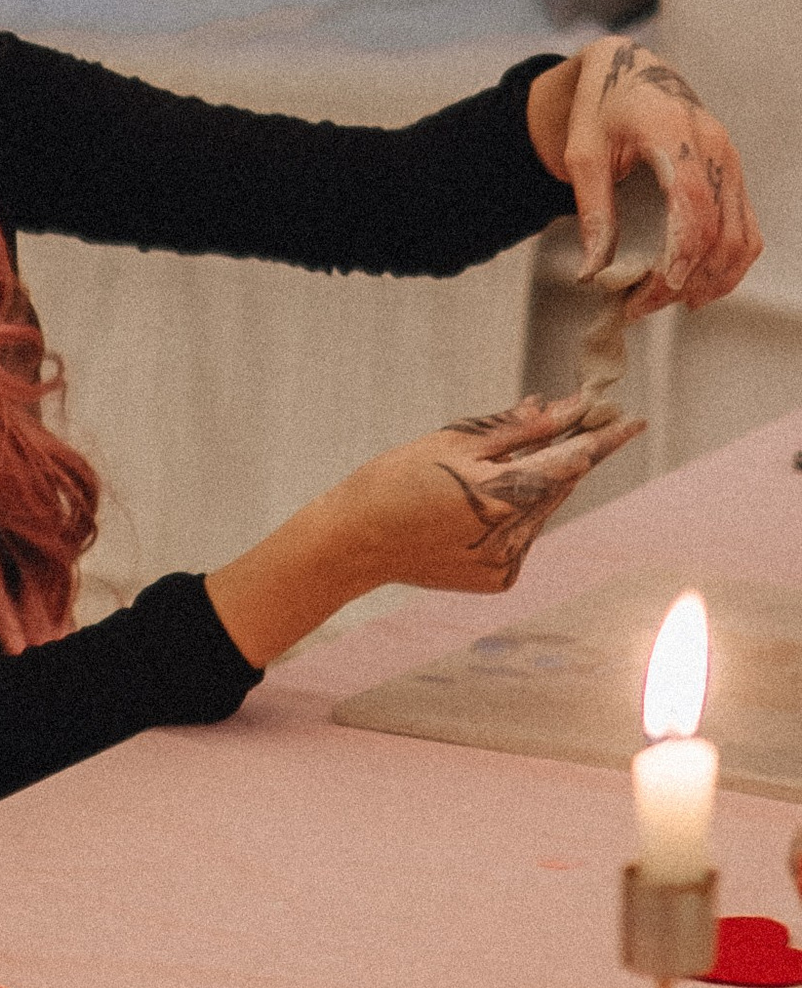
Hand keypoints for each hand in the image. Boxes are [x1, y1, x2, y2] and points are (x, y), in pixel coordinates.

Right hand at [329, 392, 645, 598]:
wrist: (355, 541)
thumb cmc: (397, 479)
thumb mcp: (455, 441)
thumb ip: (518, 428)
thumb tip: (566, 408)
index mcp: (505, 496)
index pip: (573, 461)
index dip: (603, 438)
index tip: (632, 420)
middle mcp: (515, 537)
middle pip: (560, 486)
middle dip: (566, 455)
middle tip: (572, 423)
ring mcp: (508, 563)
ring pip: (541, 511)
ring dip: (535, 485)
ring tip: (491, 471)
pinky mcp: (498, 579)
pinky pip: (521, 537)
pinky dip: (512, 516)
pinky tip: (473, 509)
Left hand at [537, 39, 762, 311]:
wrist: (632, 70)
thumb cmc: (603, 107)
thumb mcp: (582, 153)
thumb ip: (592, 211)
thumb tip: (591, 272)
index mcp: (673, 131)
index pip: (692, 201)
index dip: (681, 250)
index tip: (656, 288)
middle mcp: (714, 146)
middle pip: (718, 230)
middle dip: (683, 279)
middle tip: (638, 306)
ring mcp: (731, 162)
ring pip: (742, 237)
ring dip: (709, 280)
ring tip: (665, 303)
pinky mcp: (734, 177)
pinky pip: (746, 231)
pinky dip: (727, 266)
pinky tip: (694, 286)